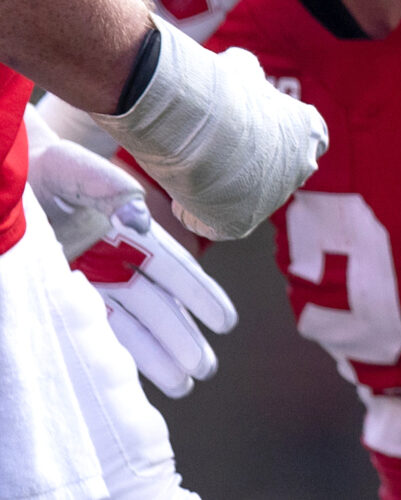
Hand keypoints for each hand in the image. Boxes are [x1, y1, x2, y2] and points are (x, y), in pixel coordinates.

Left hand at [24, 106, 236, 397]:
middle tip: (205, 370)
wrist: (11, 175)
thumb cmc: (45, 167)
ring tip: (183, 386)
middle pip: (156, 306)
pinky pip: (95, 330)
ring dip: (156, 356)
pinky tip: (137, 377)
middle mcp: (115, 261)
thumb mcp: (74, 168)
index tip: (226, 322)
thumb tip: (140, 218)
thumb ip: (107, 186)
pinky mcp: (63, 298)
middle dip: (182, 338)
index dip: (200, 296)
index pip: (173, 269)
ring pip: (131, 326)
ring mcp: (90, 282)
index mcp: (130, 231)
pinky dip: (117, 353)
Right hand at [92, 18, 328, 240]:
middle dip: (252, 165)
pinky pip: (216, 222)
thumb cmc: (222, 91)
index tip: (247, 130)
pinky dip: (196, 210)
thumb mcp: (240, 68)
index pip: (305, 136)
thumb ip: (247, 76)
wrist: (204, 127)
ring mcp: (273, 199)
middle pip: (279, 171)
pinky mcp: (241, 224)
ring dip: (223, 189)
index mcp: (308, 129)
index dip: (274, 134)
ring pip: (247, 199)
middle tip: (216, 153)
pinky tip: (182, 192)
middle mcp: (300, 166)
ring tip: (194, 170)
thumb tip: (238, 72)